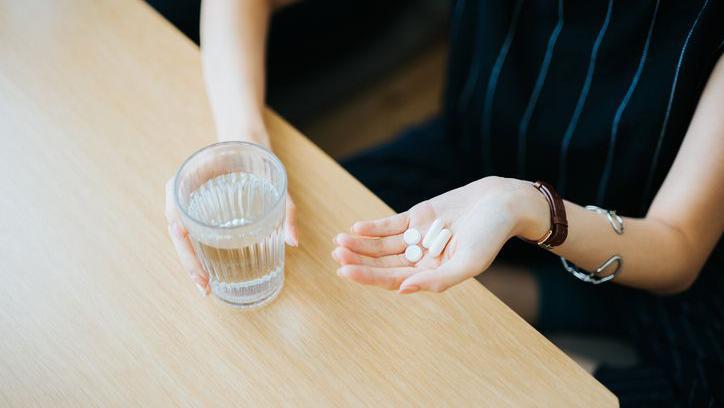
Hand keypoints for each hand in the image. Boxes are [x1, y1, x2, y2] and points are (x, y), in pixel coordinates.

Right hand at [164, 141, 298, 295]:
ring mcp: (186, 197)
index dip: (188, 257)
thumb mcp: (274, 180)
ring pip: (181, 235)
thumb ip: (285, 209)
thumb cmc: (255, 154)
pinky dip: (196, 249)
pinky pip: (190, 228)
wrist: (244, 133)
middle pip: (178, 235)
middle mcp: (181, 190)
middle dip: (189, 265)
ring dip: (190, 260)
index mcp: (188, 180)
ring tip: (206, 285)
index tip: (203, 279)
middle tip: (206, 289)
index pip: (177, 225)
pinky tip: (208, 267)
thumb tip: (294, 243)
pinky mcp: (195, 204)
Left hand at [332, 177, 548, 293]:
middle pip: (383, 262)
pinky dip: (373, 227)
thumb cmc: (491, 235)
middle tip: (337, 254)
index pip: (393, 280)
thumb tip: (403, 290)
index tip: (345, 271)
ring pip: (383, 245)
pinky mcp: (418, 217)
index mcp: (433, 274)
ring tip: (339, 241)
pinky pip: (390, 225)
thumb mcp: (469, 262)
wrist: (502, 202)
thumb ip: (438, 280)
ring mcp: (418, 238)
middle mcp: (422, 259)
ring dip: (361, 244)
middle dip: (359, 259)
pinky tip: (356, 228)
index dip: (368, 276)